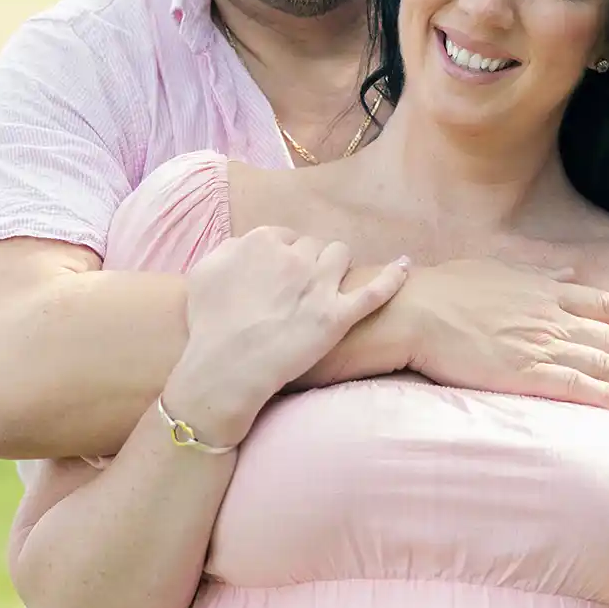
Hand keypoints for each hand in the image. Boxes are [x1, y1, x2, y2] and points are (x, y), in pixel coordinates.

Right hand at [164, 227, 408, 445]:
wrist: (224, 370)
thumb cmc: (208, 326)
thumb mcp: (204, 272)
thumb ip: (229, 250)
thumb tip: (247, 246)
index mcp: (261, 241)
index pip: (285, 237)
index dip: (283, 257)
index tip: (278, 277)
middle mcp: (294, 257)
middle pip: (313, 246)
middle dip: (307, 262)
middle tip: (297, 291)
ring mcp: (320, 285)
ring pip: (340, 257)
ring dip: (335, 268)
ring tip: (328, 288)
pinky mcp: (339, 316)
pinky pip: (375, 291)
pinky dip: (392, 277)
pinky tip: (404, 267)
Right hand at [375, 258, 608, 412]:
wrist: (415, 310)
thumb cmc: (446, 289)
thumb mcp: (498, 269)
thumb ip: (538, 274)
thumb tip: (568, 273)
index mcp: (545, 291)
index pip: (604, 304)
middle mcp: (551, 316)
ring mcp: (539, 344)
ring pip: (603, 364)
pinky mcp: (524, 372)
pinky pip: (576, 385)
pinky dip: (606, 395)